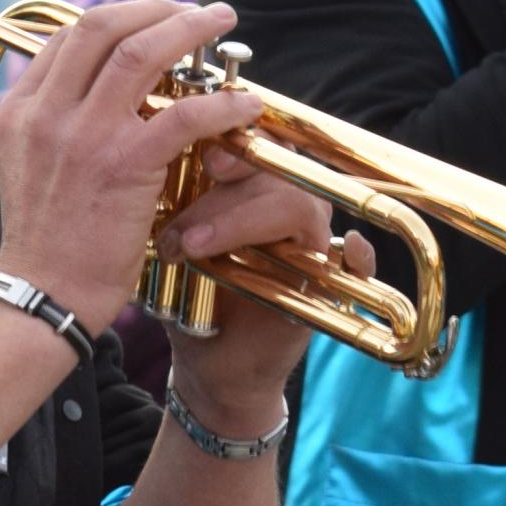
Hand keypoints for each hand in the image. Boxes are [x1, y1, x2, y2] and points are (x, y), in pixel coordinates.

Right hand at [0, 0, 264, 325]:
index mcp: (21, 110)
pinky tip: (244, 106)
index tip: (154, 20)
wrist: (42, 298)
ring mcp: (83, 135)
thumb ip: (55, 127)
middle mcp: (46, 112)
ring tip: (221, 23)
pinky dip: (220, 103)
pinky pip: (183, 114)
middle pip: (102, 26)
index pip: (68, 37)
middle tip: (194, 10)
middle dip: (155, 7)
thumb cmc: (46, 246)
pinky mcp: (123, 164)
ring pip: (141, 51)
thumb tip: (97, 98)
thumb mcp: (29, 170)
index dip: (119, 17)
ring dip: (189, 28)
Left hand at [155, 138, 341, 427]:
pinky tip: (349, 248)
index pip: (261, 143)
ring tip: (191, 248)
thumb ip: (170, 203)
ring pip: (300, 208)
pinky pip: (357, 265)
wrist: (208, 365)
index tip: (202, 155)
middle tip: (180, 222)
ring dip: (243, 222)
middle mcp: (289, 208)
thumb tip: (147, 157)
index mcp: (255, 188)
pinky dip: (358, 254)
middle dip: (224, 192)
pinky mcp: (327, 288)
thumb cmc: (190, 296)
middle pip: (276, 171)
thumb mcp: (174, 243)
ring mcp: (312, 246)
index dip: (238, 140)